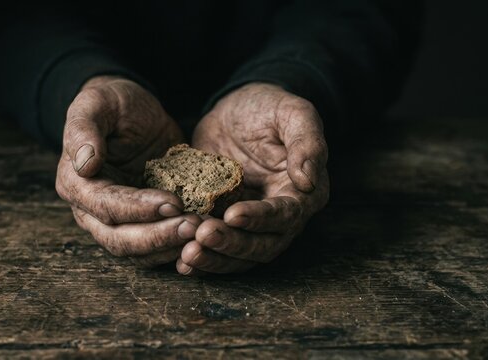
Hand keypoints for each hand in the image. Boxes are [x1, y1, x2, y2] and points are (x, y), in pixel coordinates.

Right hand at [55, 76, 201, 266]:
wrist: (133, 112)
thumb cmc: (112, 103)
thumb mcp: (97, 103)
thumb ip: (84, 129)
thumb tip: (85, 163)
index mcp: (76, 184)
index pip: (106, 207)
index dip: (139, 209)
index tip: (173, 203)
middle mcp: (91, 211)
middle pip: (121, 240)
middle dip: (158, 237)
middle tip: (194, 227)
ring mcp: (118, 222)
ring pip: (140, 251)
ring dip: (170, 247)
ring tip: (204, 233)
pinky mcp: (143, 223)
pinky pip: (158, 246)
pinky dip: (179, 246)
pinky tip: (205, 236)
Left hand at [178, 83, 329, 274]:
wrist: (236, 110)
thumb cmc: (269, 107)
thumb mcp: (293, 113)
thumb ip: (308, 143)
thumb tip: (308, 180)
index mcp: (302, 193)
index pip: (285, 215)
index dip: (260, 218)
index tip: (233, 214)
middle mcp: (280, 217)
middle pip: (261, 246)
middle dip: (232, 245)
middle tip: (201, 237)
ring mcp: (250, 224)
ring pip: (238, 256)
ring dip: (214, 259)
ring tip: (187, 255)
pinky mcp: (223, 223)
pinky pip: (216, 249)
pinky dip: (201, 258)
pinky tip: (179, 261)